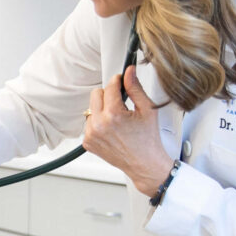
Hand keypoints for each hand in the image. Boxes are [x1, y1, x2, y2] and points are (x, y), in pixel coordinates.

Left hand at [84, 67, 174, 195]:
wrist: (144, 163)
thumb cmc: (148, 139)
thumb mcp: (147, 109)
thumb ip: (135, 88)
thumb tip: (129, 72)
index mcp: (113, 115)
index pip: (110, 86)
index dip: (118, 81)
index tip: (122, 81)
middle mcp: (98, 125)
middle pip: (96, 94)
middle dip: (108, 95)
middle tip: (121, 104)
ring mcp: (91, 134)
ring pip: (91, 108)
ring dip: (102, 109)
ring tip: (117, 120)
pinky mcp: (87, 142)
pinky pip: (89, 123)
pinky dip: (98, 123)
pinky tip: (111, 129)